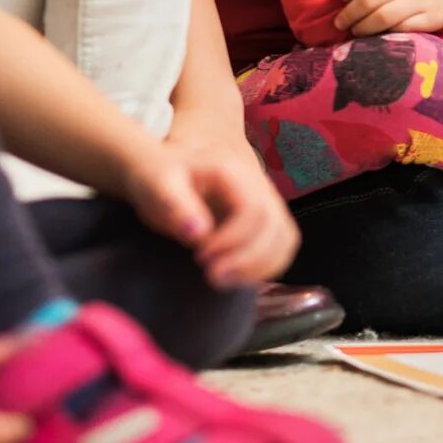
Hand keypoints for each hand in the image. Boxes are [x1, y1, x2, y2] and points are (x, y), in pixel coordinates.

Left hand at [124, 119, 299, 288]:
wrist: (166, 163)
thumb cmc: (161, 174)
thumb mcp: (157, 184)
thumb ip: (176, 206)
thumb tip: (198, 234)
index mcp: (233, 172)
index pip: (254, 209)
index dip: (233, 239)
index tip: (202, 255)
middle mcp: (259, 186)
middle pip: (276, 227)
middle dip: (248, 259)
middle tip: (214, 275)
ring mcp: (266, 202)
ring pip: (285, 239)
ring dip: (260, 267)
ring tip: (226, 279)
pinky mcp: (265, 220)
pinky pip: (281, 246)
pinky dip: (266, 267)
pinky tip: (238, 275)